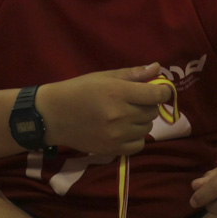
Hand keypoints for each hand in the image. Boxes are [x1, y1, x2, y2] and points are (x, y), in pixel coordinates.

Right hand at [36, 63, 169, 156]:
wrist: (53, 116)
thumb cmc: (78, 90)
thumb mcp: (104, 76)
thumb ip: (133, 74)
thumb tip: (158, 68)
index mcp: (118, 92)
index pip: (156, 94)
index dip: (163, 91)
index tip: (159, 90)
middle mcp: (120, 115)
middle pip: (152, 112)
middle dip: (148, 105)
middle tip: (134, 101)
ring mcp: (117, 135)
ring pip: (147, 128)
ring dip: (141, 121)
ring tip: (126, 115)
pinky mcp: (112, 149)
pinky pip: (138, 145)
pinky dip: (136, 138)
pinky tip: (124, 130)